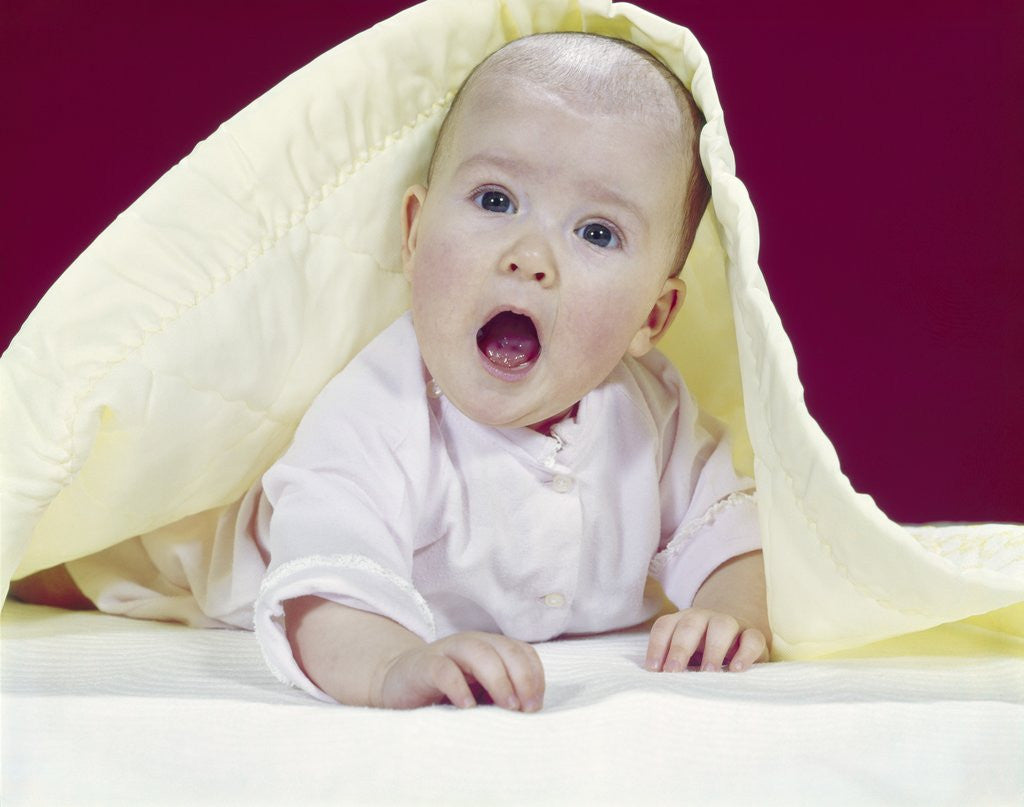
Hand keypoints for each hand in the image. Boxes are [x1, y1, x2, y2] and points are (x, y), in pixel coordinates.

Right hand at [375, 631, 544, 711]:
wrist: (397, 684)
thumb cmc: (446, 693)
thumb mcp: (480, 693)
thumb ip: (502, 695)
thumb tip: (530, 714)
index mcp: (489, 648)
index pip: (522, 652)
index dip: (534, 676)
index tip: (535, 706)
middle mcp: (471, 644)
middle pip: (505, 650)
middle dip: (523, 678)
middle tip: (526, 709)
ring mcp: (447, 651)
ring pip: (479, 653)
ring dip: (499, 680)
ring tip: (507, 707)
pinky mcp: (423, 665)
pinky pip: (444, 670)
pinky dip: (459, 687)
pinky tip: (467, 707)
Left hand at [645, 608, 767, 672]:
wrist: (738, 634)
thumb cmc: (704, 651)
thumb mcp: (687, 655)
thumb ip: (675, 664)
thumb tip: (659, 684)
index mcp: (683, 621)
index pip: (665, 626)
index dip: (656, 646)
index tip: (653, 669)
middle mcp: (705, 618)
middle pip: (690, 625)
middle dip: (680, 648)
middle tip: (673, 672)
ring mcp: (731, 623)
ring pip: (722, 626)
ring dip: (713, 649)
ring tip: (708, 672)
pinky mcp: (754, 635)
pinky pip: (752, 638)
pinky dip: (745, 653)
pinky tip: (736, 669)